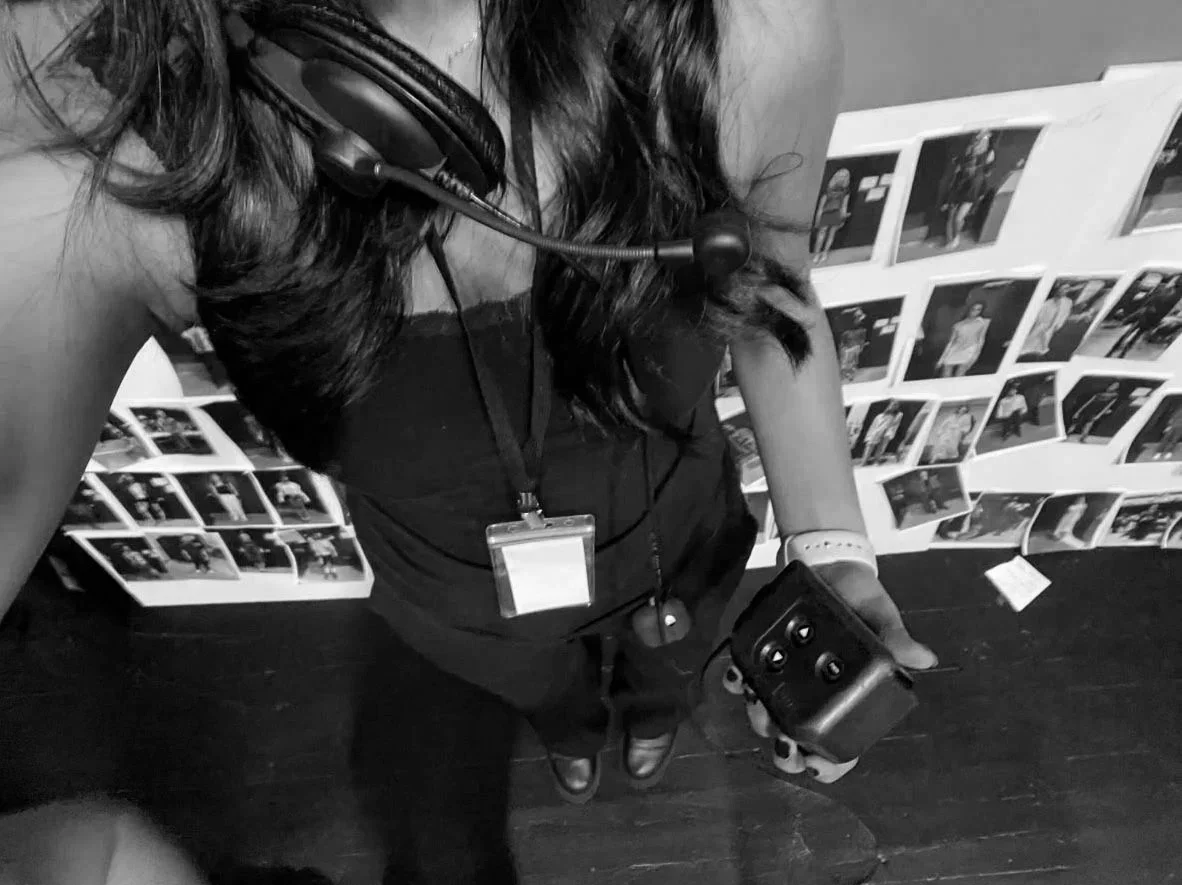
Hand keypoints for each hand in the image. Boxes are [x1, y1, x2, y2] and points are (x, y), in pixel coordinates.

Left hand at [724, 560, 936, 783]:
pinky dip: (736, 679)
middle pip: (794, 741)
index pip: (838, 747)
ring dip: (758, 715)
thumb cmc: (862, 600)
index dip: (827, 765)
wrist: (832, 563)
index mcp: (844, 698)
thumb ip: (895, 639)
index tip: (815, 765)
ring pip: (765, 713)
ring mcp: (783, 678)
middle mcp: (811, 695)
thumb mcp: (882, 617)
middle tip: (782, 738)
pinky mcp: (760, 654)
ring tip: (757, 701)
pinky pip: (742, 675)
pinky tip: (736, 675)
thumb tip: (923, 658)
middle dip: (784, 748)